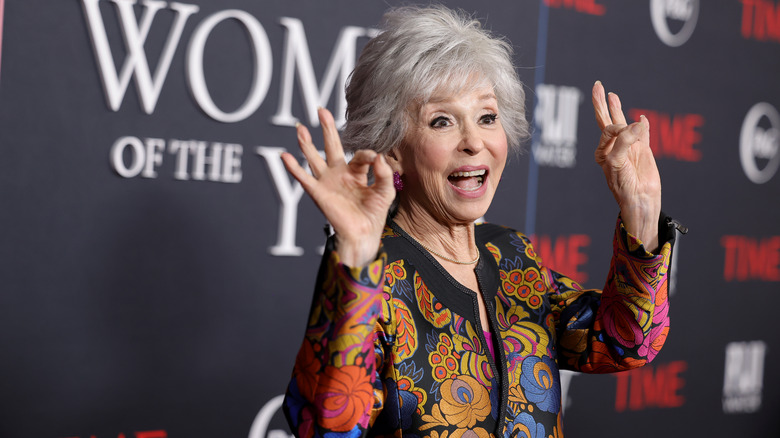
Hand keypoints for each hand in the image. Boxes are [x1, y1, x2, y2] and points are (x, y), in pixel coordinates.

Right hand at [281, 108, 395, 265]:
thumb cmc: (374, 215)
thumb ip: (385, 173)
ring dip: (306, 143)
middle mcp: (339, 174)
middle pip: (331, 146)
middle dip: (327, 128)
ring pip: (314, 158)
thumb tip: (378, 156)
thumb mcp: (385, 191)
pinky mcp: (318, 192)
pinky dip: (293, 167)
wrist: (363, 235)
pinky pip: (303, 178)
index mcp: (356, 173)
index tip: (375, 159)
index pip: (359, 154)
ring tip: (300, 127)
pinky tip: (284, 155)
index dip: (368, 154)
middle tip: (321, 110)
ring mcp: (327, 182)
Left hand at [592, 81, 660, 251]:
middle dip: (601, 103)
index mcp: (603, 150)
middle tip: (597, 85)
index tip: (628, 133)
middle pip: (606, 120)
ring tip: (612, 95)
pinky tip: (642, 118)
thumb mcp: (618, 162)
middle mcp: (614, 147)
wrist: (640, 199)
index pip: (608, 128)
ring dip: (617, 109)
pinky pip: (643, 134)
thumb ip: (625, 141)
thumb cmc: (623, 184)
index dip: (618, 127)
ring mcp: (629, 147)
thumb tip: (639, 121)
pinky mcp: (643, 151)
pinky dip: (643, 125)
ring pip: (623, 123)